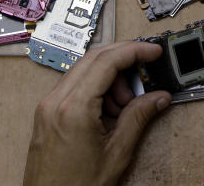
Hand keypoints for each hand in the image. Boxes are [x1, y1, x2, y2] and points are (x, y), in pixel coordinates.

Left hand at [23, 41, 171, 185]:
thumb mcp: (116, 153)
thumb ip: (138, 118)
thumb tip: (157, 97)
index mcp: (73, 109)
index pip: (107, 62)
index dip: (134, 51)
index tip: (152, 51)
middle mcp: (55, 101)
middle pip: (93, 59)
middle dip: (123, 61)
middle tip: (144, 74)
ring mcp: (47, 106)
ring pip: (83, 71)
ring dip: (109, 78)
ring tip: (124, 106)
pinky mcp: (46, 113)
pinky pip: (74, 86)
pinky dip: (95, 89)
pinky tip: (108, 111)